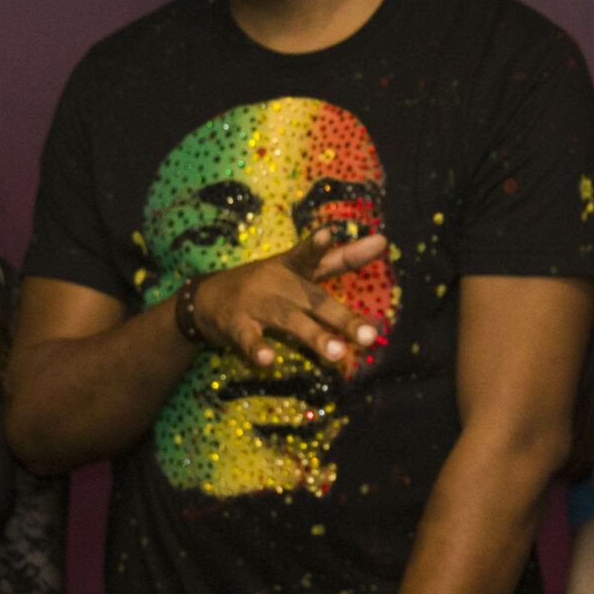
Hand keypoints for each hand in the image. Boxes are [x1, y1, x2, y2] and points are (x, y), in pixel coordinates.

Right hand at [186, 226, 389, 375]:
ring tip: (337, 353)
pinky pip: (249, 339)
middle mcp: (279, 285)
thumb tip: (385, 240)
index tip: (326, 234)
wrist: (207, 298)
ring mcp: (257, 305)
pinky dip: (256, 348)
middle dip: (342, 319)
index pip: (311, 256)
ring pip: (289, 322)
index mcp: (294, 268)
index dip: (318, 246)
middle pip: (315, 301)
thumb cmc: (268, 283)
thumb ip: (342, 258)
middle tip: (370, 336)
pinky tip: (267, 359)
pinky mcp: (237, 326)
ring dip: (313, 336)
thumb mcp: (301, 267)